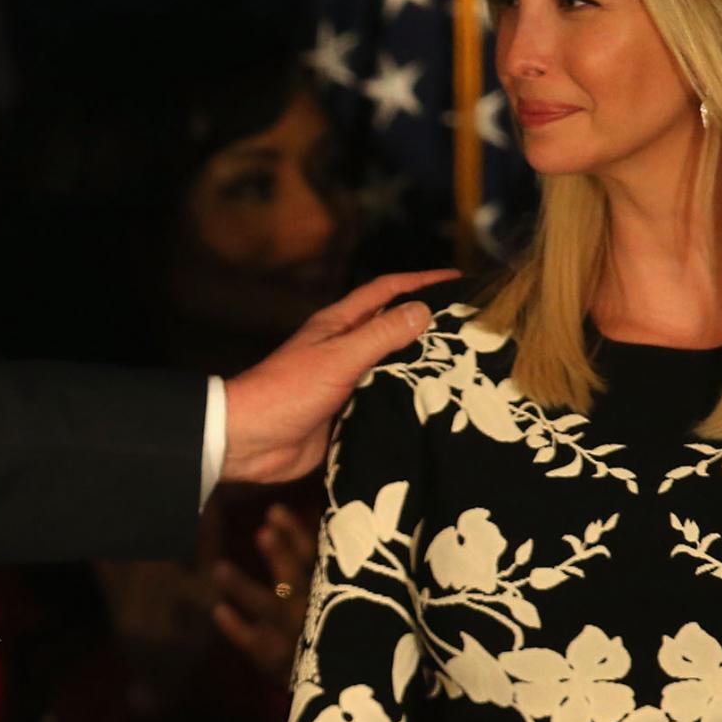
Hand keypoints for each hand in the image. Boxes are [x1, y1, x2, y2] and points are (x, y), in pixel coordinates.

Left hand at [211, 505, 316, 679]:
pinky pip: (253, 641)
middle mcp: (312, 608)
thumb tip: (290, 516)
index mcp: (329, 587)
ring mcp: (292, 635)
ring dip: (244, 588)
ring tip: (219, 569)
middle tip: (261, 532)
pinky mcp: (275, 659)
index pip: (314, 556)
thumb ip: (318, 558)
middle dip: (279, 556)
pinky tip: (218, 610)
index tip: (273, 511)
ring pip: (269, 609)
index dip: (295, 534)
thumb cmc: (328, 621)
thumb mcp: (332, 589)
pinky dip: (236, 627)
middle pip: (296, 579)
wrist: (338, 680)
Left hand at [219, 268, 453, 481]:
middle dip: (430, 324)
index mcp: (338, 326)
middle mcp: (345, 349)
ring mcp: (346, 382)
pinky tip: (437, 408)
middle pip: (394, 329)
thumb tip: (422, 310)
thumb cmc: (285, 392)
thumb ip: (380, 336)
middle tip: (473, 328)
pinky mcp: (347, 414)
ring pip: (393, 367)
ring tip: (468, 368)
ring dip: (423, 365)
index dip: (420, 282)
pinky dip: (409, 402)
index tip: (458, 280)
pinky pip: (385, 403)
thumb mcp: (338, 358)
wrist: (248, 442)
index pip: (386, 292)